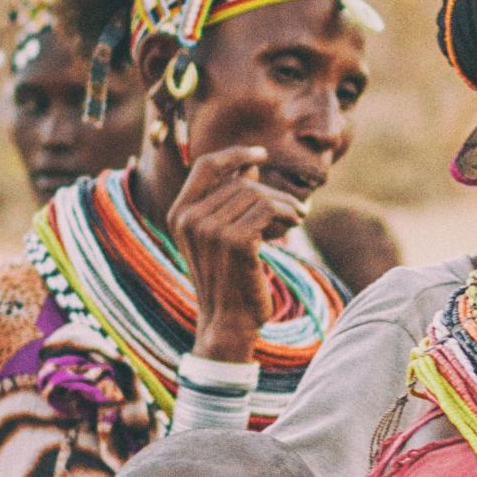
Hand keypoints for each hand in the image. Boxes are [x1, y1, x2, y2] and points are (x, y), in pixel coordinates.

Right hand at [168, 146, 306, 362]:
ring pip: (257, 194)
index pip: (206, 165)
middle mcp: (188, 218)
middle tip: (294, 209)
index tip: (261, 154)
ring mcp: (209, 230)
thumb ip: (231, 199)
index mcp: (179, 213)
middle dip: (272, 192)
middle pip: (240, 181)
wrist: (228, 323)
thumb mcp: (224, 235)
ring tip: (297, 217)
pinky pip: (268, 209)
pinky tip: (296, 223)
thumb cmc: (229, 279)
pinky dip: (287, 212)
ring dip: (284, 204)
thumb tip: (250, 164)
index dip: (235, 154)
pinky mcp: (234, 242)